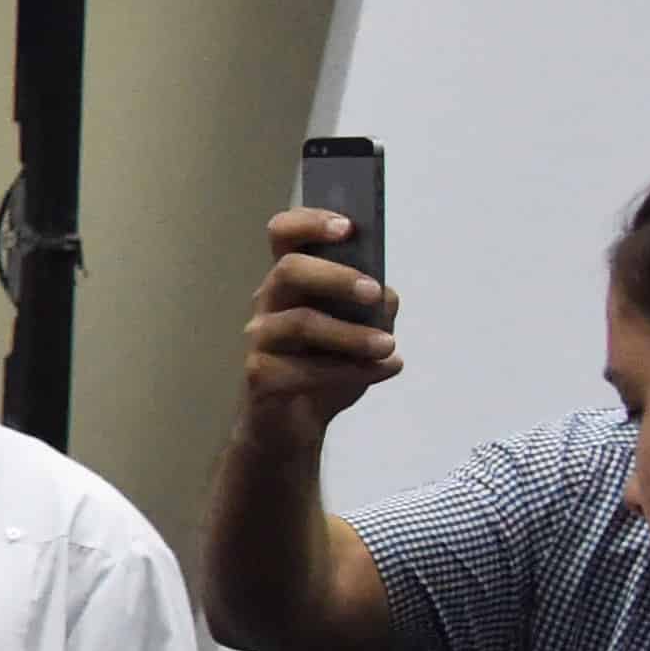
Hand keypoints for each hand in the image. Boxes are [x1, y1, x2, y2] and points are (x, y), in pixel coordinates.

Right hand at [241, 209, 400, 443]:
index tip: (348, 226)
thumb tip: (385, 295)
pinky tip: (383, 371)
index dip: (310, 223)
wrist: (293, 428)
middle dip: (335, 276)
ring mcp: (260, 340)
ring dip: (351, 334)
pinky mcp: (260, 377)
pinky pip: (306, 370)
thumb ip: (375, 308)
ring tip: (389, 346)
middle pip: (289, 270)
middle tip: (374, 292)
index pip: (283, 235)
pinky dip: (350, 372)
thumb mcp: (363, 332)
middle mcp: (268, 303)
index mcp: (291, 283)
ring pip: (300, 322)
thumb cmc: (325, 370)